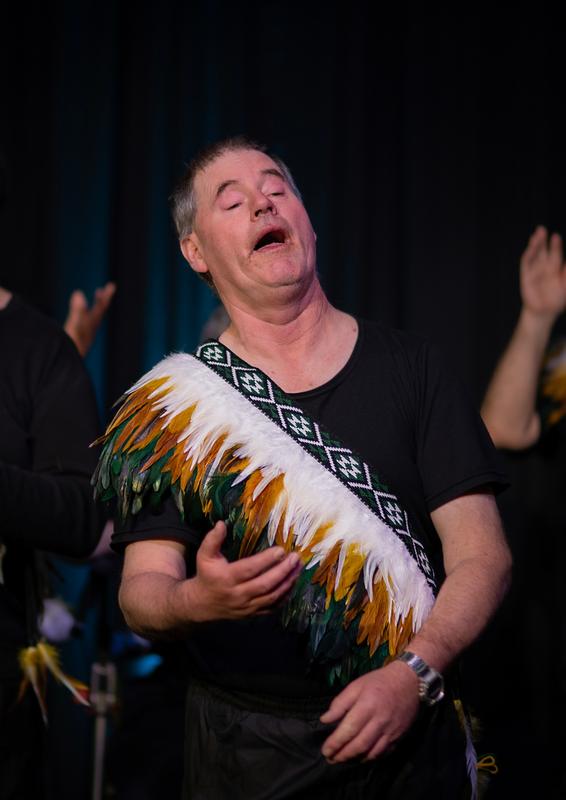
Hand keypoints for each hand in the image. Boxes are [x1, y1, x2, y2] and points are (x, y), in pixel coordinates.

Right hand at [64, 282, 115, 356]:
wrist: (67, 367)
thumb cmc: (71, 346)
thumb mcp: (73, 326)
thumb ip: (77, 310)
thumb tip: (79, 293)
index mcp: (91, 325)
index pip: (101, 308)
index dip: (105, 297)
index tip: (112, 285)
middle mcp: (89, 331)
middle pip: (98, 313)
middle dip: (102, 300)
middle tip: (105, 289)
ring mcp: (83, 336)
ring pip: (91, 319)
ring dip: (94, 308)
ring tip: (96, 299)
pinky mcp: (77, 341)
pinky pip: (83, 326)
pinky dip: (84, 317)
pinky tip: (82, 318)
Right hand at [186, 521, 301, 621]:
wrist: (201, 604)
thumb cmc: (206, 575)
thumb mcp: (204, 556)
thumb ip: (212, 539)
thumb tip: (222, 524)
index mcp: (226, 578)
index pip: (250, 569)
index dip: (266, 560)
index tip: (281, 550)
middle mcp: (238, 594)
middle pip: (265, 584)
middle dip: (283, 571)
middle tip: (295, 558)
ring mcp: (246, 607)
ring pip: (272, 597)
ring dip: (288, 582)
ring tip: (298, 568)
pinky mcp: (252, 614)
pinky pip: (272, 607)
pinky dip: (285, 596)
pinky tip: (292, 583)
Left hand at [320, 661, 419, 762]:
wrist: (409, 682)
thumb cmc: (379, 681)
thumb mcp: (356, 685)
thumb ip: (340, 703)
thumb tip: (325, 720)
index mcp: (367, 706)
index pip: (348, 729)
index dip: (335, 743)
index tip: (325, 750)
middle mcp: (379, 721)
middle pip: (359, 744)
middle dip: (343, 755)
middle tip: (331, 759)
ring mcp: (391, 731)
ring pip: (372, 752)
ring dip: (356, 759)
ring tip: (343, 760)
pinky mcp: (399, 736)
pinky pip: (384, 752)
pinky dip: (371, 757)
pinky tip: (361, 757)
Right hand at [520, 226, 565, 322]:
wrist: (544, 311)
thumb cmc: (557, 299)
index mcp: (554, 268)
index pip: (555, 253)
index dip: (555, 245)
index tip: (556, 236)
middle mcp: (543, 267)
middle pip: (542, 250)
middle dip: (542, 240)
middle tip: (541, 229)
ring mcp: (534, 271)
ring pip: (533, 254)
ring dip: (534, 245)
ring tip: (535, 235)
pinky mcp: (526, 276)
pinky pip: (526, 264)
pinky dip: (528, 255)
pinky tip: (530, 248)